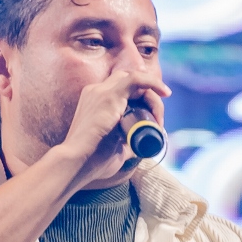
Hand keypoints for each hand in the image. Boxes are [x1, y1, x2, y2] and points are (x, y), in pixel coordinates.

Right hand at [57, 56, 167, 181]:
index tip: (153, 118)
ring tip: (159, 120)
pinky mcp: (110, 95)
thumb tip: (142, 146)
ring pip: (136, 81)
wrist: (76, 162)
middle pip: (131, 82)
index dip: (142, 99)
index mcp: (95, 101)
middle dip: (149, 98)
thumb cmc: (92, 161)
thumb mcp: (114, 148)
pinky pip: (136, 79)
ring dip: (152, 97)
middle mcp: (96, 91)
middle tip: (158, 121)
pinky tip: (164, 93)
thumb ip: (126, 144)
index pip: (123, 89)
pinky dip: (152, 82)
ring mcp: (102, 91)